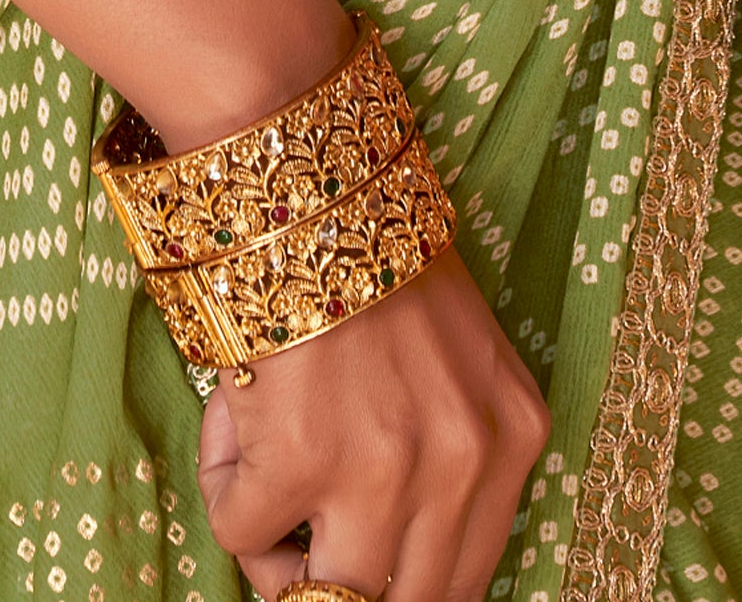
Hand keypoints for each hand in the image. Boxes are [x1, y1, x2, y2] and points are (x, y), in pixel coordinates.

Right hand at [201, 260, 548, 601]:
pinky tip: (239, 429)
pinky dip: (228, 493)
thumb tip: (370, 568)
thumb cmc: (370, 262)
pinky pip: (243, 533)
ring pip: (323, 596)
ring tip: (267, 485)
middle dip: (344, 580)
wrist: (307, 181)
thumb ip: (448, 460)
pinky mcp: (299, 460)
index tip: (359, 560)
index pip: (466, 582)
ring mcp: (384, 471)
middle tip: (309, 532)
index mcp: (513, 439)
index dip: (400, 580)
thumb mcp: (452, 363)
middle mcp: (462, 465)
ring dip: (283, 556)